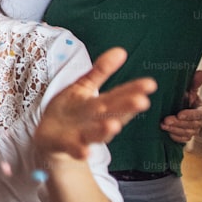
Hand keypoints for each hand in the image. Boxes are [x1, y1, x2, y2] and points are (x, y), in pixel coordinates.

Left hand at [35, 47, 155, 160]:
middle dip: (126, 107)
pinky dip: (80, 150)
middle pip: (112, 113)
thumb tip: (121, 50)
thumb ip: (101, 70)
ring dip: (104, 129)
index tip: (150, 84)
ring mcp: (83, 134)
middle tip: (141, 101)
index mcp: (101, 104)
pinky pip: (74, 148)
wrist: (51, 138)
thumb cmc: (72, 110)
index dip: (134, 90)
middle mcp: (96, 120)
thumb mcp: (84, 86)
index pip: (120, 95)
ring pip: (96, 132)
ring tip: (113, 125)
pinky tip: (85, 152)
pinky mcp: (67, 144)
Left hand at [161, 70, 201, 142]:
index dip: (190, 115)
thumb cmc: (183, 97)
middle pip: (193, 125)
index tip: (179, 114)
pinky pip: (182, 140)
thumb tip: (201, 72)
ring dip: (175, 130)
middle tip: (166, 120)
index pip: (199, 114)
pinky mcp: (185, 136)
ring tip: (162, 125)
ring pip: (187, 133)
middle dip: (179, 123)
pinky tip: (166, 132)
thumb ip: (194, 83)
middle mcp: (199, 121)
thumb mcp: (188, 89)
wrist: (175, 107)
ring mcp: (192, 130)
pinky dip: (175, 137)